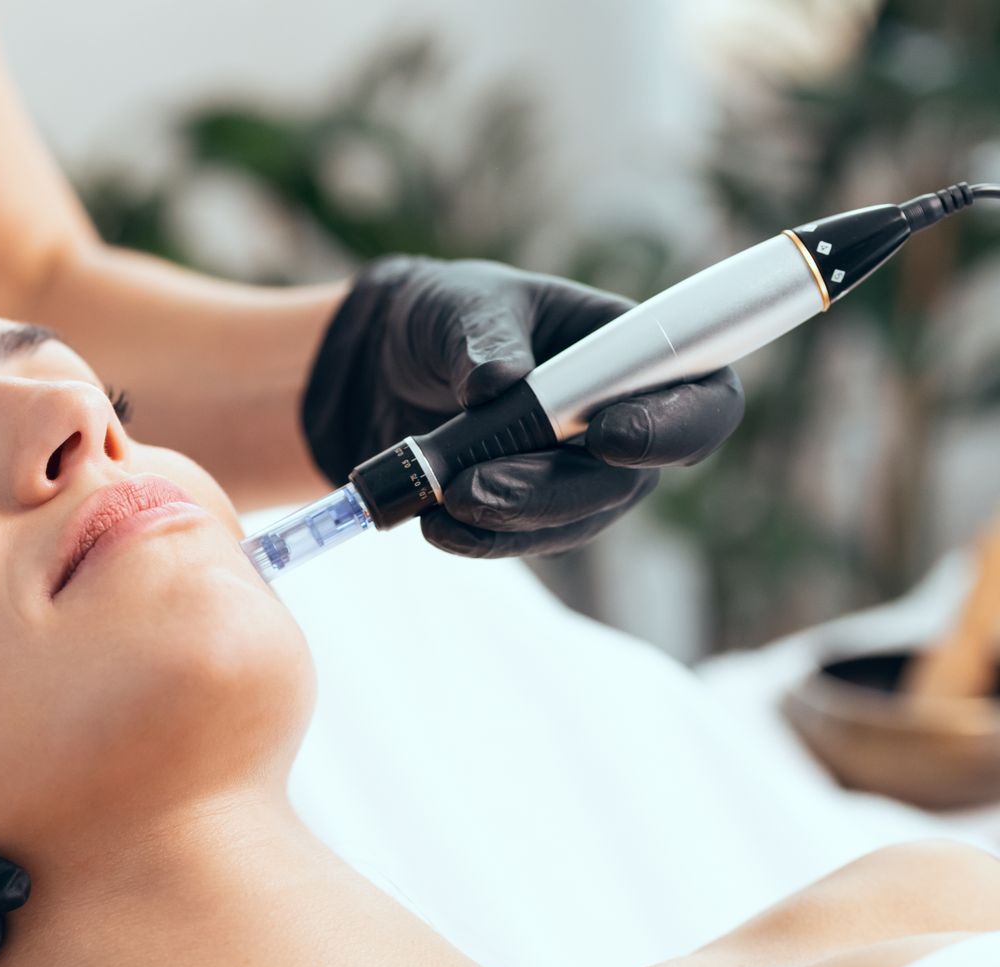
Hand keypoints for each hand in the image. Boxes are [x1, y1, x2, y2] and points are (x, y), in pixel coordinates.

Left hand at [299, 256, 744, 556]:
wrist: (386, 364)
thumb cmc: (448, 316)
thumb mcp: (462, 302)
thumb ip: (483, 333)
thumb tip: (499, 379)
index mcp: (637, 351)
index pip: (705, 399)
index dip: (674, 427)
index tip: (608, 436)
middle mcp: (625, 420)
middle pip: (629, 480)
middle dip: (553, 489)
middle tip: (475, 485)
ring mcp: (580, 474)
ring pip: (575, 519)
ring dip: (511, 519)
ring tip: (443, 500)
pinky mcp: (532, 511)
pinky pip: (525, 539)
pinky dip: (481, 538)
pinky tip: (435, 525)